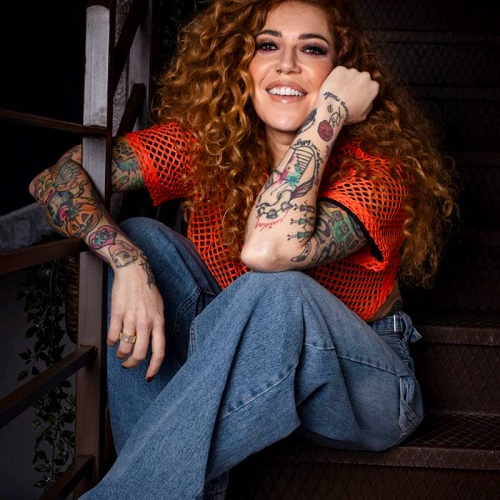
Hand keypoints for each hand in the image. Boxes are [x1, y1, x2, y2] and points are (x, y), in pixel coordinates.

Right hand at [107, 260, 164, 380]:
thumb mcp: (159, 308)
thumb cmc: (147, 290)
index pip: (159, 351)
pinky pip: (112, 336)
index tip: (148, 376)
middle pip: (140, 354)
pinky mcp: (117, 313)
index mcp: (159, 322)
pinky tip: (112, 340)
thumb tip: (154, 343)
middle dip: (132, 364)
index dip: (154, 367)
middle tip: (128, 364)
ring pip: (124, 347)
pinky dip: (111, 342)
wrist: (134, 271)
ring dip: (120, 354)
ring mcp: (131, 318)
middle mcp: (146, 322)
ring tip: (120, 353)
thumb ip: (157, 325)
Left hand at [320, 66, 379, 124]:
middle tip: (346, 93)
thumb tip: (368, 100)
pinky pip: (339, 72)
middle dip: (355, 83)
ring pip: (350, 74)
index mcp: (373, 87)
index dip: (363, 91)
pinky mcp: (340, 69)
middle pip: (361, 78)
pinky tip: (333, 88)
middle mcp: (365, 76)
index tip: (357, 96)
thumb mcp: (363, 115)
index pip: (370, 86)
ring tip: (338, 92)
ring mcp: (352, 71)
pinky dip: (336, 78)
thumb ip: (368, 105)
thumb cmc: (347, 115)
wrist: (332, 109)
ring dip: (346, 80)